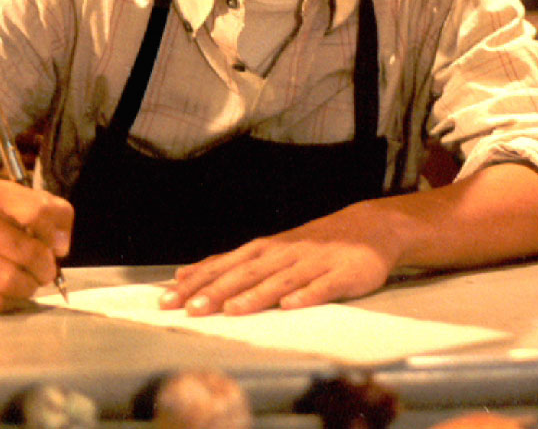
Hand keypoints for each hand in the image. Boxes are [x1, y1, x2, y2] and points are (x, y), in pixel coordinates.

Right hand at [0, 179, 72, 313]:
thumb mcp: (26, 204)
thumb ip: (55, 215)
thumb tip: (61, 247)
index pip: (38, 211)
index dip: (56, 232)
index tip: (57, 244)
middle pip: (30, 253)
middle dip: (47, 267)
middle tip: (46, 269)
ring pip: (12, 281)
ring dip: (30, 286)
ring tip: (29, 280)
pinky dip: (10, 301)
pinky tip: (9, 291)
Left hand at [159, 202, 400, 315]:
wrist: (370, 226)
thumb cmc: (313, 244)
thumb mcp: (269, 249)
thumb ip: (231, 264)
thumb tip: (184, 275)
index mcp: (265, 249)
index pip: (224, 265)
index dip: (196, 283)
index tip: (168, 299)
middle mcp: (285, 253)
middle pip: (247, 273)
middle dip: (217, 291)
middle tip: (191, 309)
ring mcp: (315, 262)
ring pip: (281, 280)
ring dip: (255, 295)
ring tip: (232, 310)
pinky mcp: (344, 273)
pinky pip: (324, 286)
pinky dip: (307, 294)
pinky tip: (292, 306)